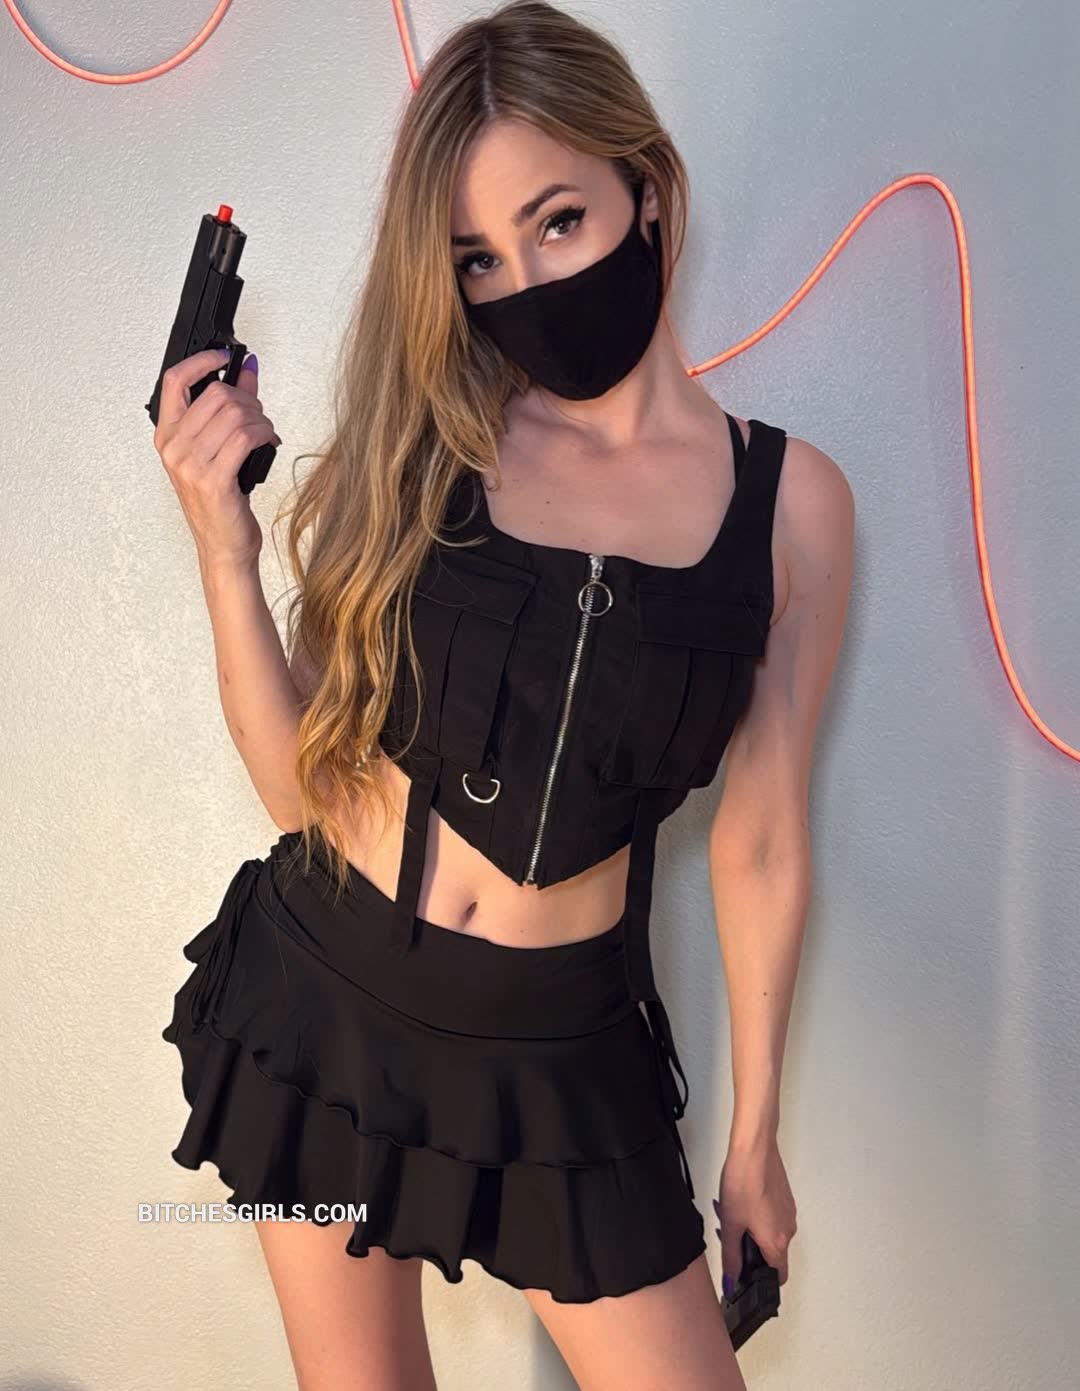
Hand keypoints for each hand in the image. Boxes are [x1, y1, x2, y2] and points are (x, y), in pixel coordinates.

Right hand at [153, 347, 280, 569]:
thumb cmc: (220, 501)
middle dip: (248, 399)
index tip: (225, 354)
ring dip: (261, 419)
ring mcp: (191, 465)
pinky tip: (269, 444)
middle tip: (259, 416)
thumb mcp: (219, 450)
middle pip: (215, 394)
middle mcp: (174, 448)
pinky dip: (265, 435)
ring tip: (266, 434)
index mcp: (167, 437)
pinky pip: (246, 438)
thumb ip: (229, 408)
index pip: (174, 380)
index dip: (201, 360)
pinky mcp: (214, 480)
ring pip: (235, 414)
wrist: (224, 546)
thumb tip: (247, 370)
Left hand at [712, 1137, 796, 1296]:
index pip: (778, 1278)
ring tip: (729, 1214)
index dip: (761, 1281)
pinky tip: (739, 1202)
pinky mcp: (785, 1199)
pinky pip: (772, 1218)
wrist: (754, 1149)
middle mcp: (788, 1230)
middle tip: (728, 1236)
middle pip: (772, 1255)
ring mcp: (788, 1213)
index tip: (745, 1275)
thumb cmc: (743, 1183)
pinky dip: (757, 1217)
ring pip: (770, 1234)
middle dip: (749, 1250)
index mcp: (777, 1242)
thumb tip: (731, 1284)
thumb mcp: (730, 1225)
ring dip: (750, 1231)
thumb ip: (731, 1258)